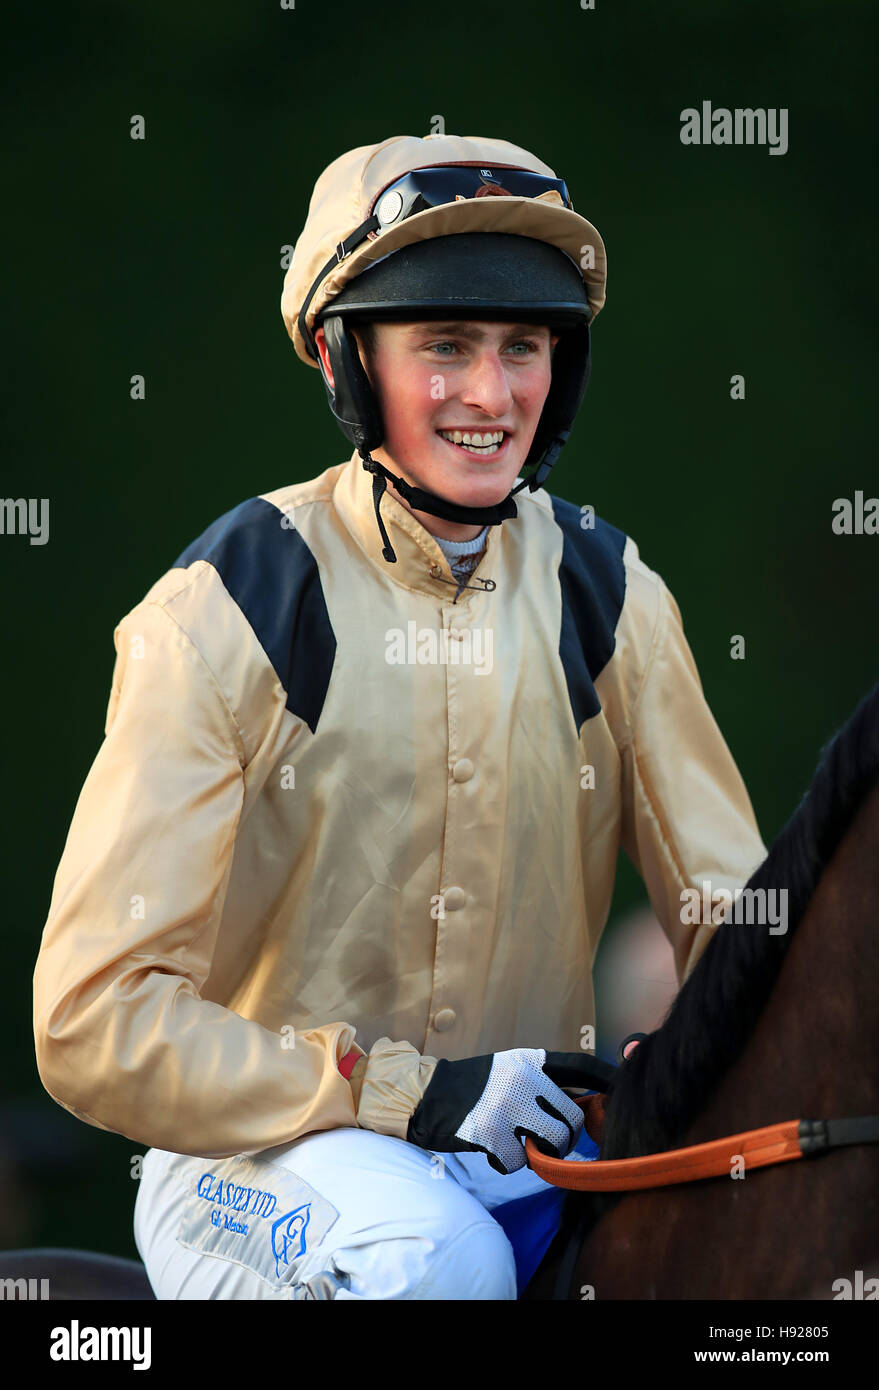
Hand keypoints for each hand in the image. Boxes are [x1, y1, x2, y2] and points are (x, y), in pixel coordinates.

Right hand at [406, 1047, 612, 1174]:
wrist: (426, 1095)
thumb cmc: (472, 1087)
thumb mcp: (508, 1070)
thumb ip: (540, 1084)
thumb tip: (581, 1106)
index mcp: (529, 1060)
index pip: (580, 1067)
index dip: (606, 1079)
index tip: (621, 1090)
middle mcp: (522, 1078)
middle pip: (570, 1118)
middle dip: (564, 1139)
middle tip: (547, 1143)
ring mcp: (506, 1105)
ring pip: (552, 1142)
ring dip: (542, 1153)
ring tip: (521, 1146)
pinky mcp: (490, 1132)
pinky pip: (519, 1161)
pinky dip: (509, 1163)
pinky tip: (493, 1150)